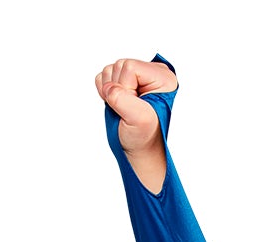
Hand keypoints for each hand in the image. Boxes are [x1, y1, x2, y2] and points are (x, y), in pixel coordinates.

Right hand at [94, 57, 175, 181]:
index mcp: (164, 77)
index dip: (126, 88)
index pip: (130, 67)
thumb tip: (109, 89)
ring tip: (124, 109)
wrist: (142, 148)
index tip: (135, 107)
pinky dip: (106, 92)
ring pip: (111, 70)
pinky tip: (119, 104)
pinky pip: (105, 76)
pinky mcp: (126, 81)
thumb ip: (122, 99)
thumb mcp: (139, 120)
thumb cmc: (146, 137)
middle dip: (118, 89)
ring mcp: (138, 76)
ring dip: (111, 91)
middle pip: (119, 65)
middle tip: (128, 110)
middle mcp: (152, 73)